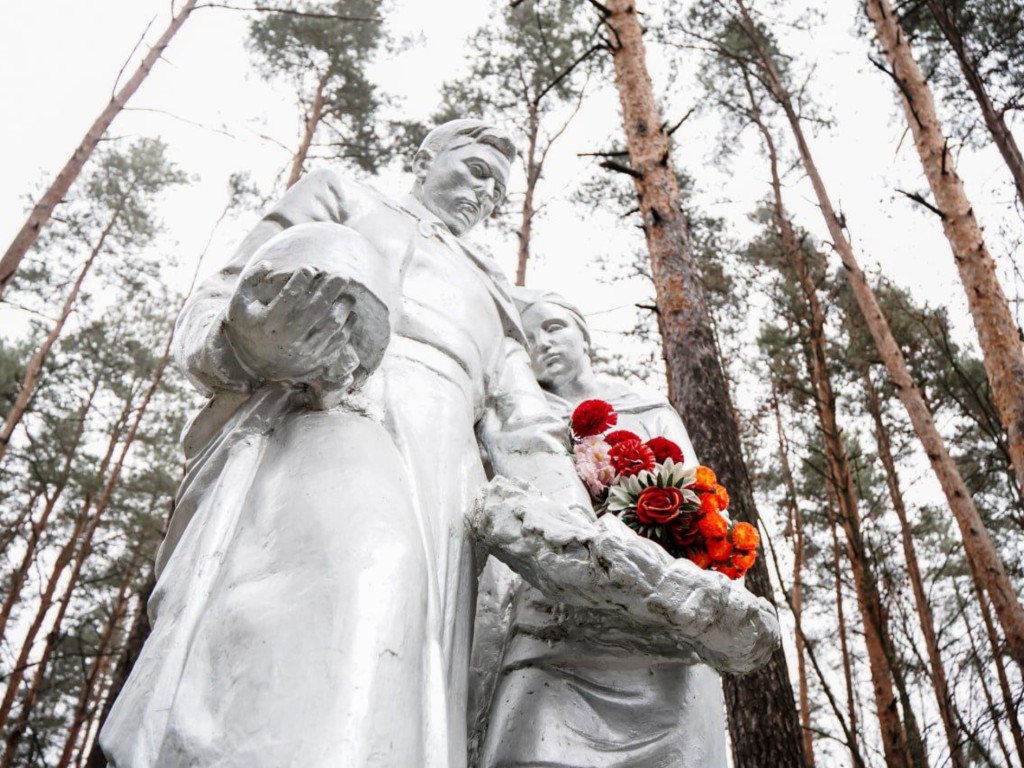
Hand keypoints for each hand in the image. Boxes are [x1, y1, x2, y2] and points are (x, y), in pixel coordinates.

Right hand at [225, 261, 359, 385]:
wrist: (256, 366)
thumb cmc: (250, 328)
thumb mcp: (239, 304)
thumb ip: (249, 280)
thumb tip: (268, 263)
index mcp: (269, 322)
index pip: (291, 293)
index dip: (303, 276)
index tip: (308, 268)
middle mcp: (289, 337)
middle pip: (318, 306)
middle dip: (332, 287)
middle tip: (342, 274)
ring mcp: (305, 349)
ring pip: (332, 323)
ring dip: (343, 305)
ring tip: (347, 295)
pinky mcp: (317, 358)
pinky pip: (339, 340)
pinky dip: (348, 324)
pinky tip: (348, 313)